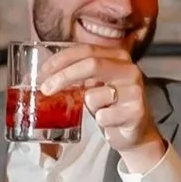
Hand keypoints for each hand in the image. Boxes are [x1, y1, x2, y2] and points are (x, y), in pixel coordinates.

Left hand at [47, 46, 169, 173]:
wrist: (136, 131)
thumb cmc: (111, 105)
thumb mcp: (95, 83)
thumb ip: (78, 74)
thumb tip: (44, 75)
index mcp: (119, 57)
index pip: (87, 50)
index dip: (62, 59)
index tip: (44, 71)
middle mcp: (129, 70)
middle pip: (91, 65)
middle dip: (63, 76)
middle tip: (46, 89)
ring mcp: (135, 91)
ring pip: (93, 96)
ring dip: (88, 107)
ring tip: (101, 110)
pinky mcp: (135, 112)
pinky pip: (102, 116)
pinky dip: (100, 121)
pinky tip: (111, 121)